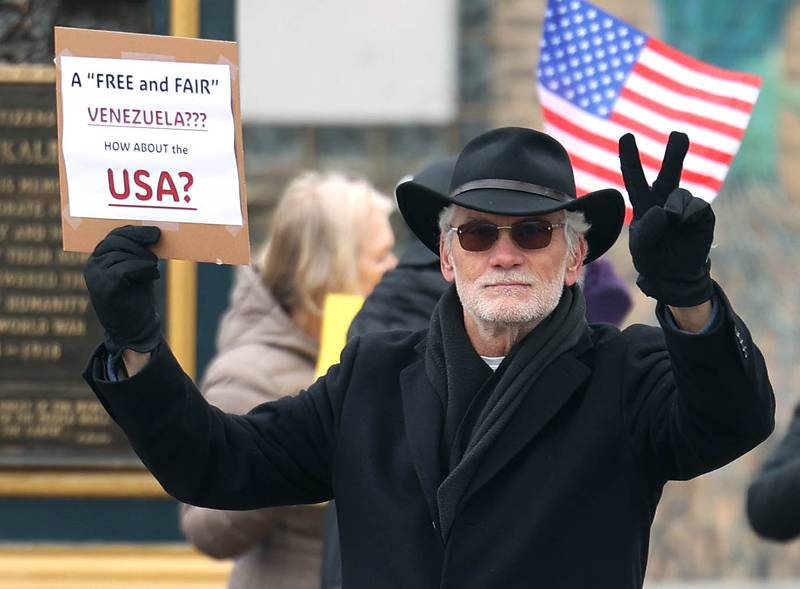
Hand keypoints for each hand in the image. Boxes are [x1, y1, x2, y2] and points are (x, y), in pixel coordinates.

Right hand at [83, 225, 161, 354]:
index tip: (155, 233)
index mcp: (98, 259)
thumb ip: (138, 252)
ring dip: (144, 260)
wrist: (135, 329)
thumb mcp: (138, 269)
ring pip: (122, 255)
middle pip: (116, 242)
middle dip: (140, 244)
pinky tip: (153, 276)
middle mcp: (92, 266)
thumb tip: (153, 231)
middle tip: (156, 256)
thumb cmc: (137, 297)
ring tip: (153, 271)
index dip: (135, 232)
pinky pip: (124, 269)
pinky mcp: (104, 289)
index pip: (114, 236)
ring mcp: (95, 278)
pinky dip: (142, 269)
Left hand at [619, 132, 714, 306]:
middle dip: (674, 154)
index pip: (634, 178)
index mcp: (644, 204)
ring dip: (674, 207)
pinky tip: (684, 224)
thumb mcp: (640, 248)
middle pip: (669, 173)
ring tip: (671, 222)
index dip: (630, 158)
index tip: (627, 136)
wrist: (675, 274)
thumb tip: (664, 209)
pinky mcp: (702, 214)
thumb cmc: (652, 257)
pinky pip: (697, 207)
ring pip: (680, 193)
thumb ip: (646, 229)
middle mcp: (665, 200)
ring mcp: (685, 206)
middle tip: (678, 134)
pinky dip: (689, 215)